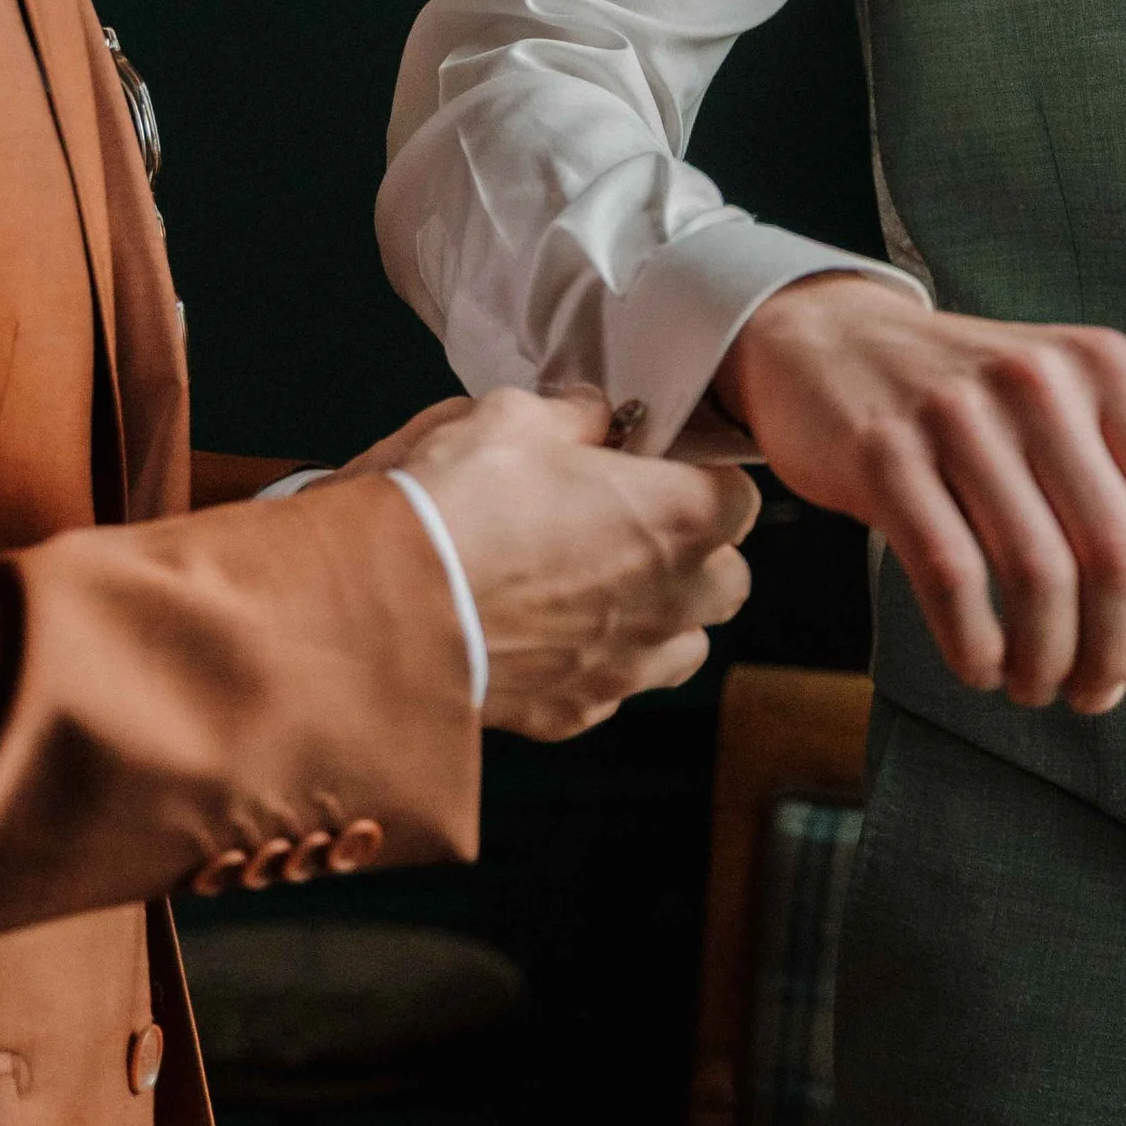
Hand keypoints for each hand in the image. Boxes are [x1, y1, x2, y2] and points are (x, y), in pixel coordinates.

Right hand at [396, 388, 757, 740]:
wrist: (388, 606)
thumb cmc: (458, 505)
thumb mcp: (514, 416)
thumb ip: (575, 414)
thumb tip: (593, 417)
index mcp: (676, 518)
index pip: (737, 495)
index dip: (695, 478)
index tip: (654, 470)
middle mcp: (670, 599)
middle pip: (727, 578)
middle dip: (693, 553)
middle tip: (629, 527)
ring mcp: (627, 664)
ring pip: (684, 644)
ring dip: (659, 616)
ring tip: (597, 589)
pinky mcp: (576, 711)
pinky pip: (615, 686)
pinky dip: (596, 663)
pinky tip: (547, 633)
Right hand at [720, 275, 1125, 713]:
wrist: (830, 346)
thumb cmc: (972, 412)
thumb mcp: (1069, 437)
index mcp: (1104, 368)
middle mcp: (1039, 378)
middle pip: (1118, 554)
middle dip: (1117, 651)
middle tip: (1096, 695)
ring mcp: (957, 411)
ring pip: (1037, 574)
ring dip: (1048, 660)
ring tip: (1038, 686)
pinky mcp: (884, 451)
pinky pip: (951, 576)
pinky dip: (977, 645)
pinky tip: (981, 667)